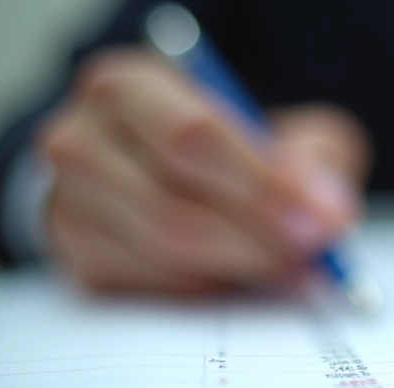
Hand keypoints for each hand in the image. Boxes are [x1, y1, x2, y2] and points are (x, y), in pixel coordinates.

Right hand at [39, 48, 368, 293]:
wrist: (161, 174)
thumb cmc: (224, 148)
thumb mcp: (278, 130)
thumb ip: (311, 158)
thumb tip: (326, 211)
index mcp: (125, 88)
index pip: (193, 137)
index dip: (263, 185)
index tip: (322, 221)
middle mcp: (78, 143)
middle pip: (174, 208)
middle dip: (258, 239)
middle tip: (316, 258)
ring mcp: (68, 208)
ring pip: (165, 258)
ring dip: (242, 270)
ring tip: (295, 269)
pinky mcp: (79, 264)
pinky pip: (154, 292)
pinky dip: (213, 293)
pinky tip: (248, 280)